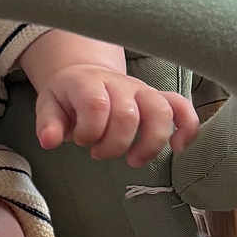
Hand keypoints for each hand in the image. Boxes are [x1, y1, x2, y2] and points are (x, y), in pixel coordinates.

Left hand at [33, 63, 200, 167]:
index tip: (81, 141)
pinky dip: (187, 127)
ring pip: (160, 111)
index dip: (90, 131)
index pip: (96, 105)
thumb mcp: (49, 105)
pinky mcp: (158, 98)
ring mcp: (142, 90)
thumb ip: (49, 123)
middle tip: (98, 153)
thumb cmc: (67, 97)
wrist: (84, 76)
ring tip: (134, 160)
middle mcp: (119, 84)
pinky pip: (182, 106)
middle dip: (113, 144)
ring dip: (149, 142)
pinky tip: (179, 148)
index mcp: (88, 82)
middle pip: (128, 115)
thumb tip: (49, 141)